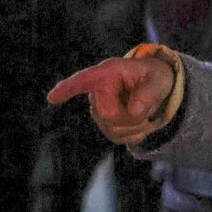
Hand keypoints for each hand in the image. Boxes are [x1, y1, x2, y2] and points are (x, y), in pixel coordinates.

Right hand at [47, 56, 175, 144]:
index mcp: (108, 73)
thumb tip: (135, 111)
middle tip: (149, 109)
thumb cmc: (155, 77)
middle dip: (132, 117)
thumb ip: (149, 93)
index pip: (84, 80)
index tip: (52, 98)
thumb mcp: (159, 79)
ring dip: (136, 127)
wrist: (157, 89)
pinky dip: (136, 135)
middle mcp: (99, 91)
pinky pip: (119, 138)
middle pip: (108, 115)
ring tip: (147, 114)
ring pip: (113, 129)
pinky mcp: (106, 124)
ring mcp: (100, 109)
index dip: (68, 89)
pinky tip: (142, 125)